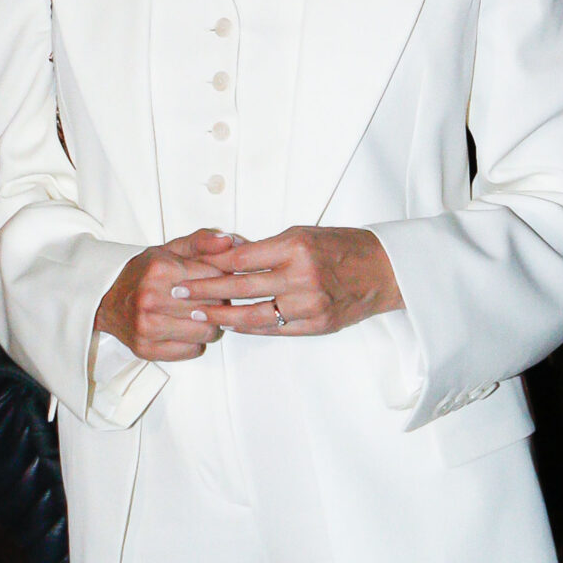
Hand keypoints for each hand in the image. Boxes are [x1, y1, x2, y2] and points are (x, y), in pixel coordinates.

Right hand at [94, 229, 241, 362]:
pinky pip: (192, 350)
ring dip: (209, 325)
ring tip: (199, 316)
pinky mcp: (147, 349)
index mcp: (159, 270)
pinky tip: (185, 330)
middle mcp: (151, 299)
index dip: (222, 279)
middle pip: (213, 306)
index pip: (215, 278)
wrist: (107, 299)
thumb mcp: (171, 250)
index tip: (215, 281)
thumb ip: (202, 241)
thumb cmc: (145, 274)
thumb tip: (229, 241)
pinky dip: (194, 342)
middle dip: (218, 302)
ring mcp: (147, 327)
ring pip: (206, 332)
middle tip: (209, 299)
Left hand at [193, 227, 401, 336]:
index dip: (210, 265)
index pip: (240, 259)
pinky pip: (275, 329)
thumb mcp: (304, 233)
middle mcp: (301, 277)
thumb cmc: (343, 246)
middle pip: (241, 288)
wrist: (385, 269)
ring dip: (222, 316)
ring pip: (254, 315)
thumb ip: (266, 246)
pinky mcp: (317, 324)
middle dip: (204, 292)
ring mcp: (309, 304)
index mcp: (295, 248)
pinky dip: (251, 327)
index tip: (186, 268)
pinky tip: (232, 324)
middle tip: (178, 294)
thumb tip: (228, 251)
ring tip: (198, 315)